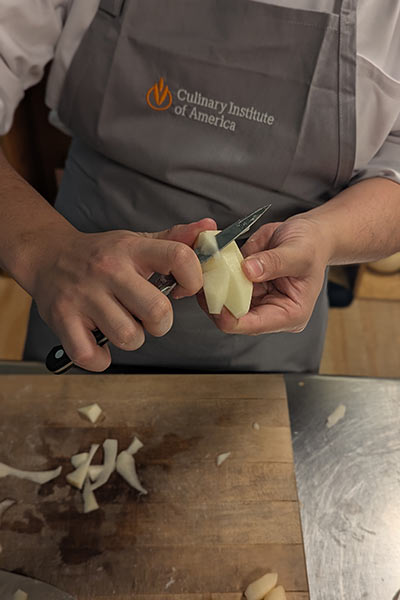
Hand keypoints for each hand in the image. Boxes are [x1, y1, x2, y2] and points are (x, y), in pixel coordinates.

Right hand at [32, 218, 215, 370]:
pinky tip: (99, 342)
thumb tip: (209, 228)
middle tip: (149, 316)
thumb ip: (175, 239)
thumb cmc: (101, 254)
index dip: (193, 279)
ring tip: (121, 324)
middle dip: (161, 323)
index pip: (180, 257)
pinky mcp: (63, 320)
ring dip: (132, 338)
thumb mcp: (137, 241)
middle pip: (158, 311)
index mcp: (132, 250)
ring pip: (130, 337)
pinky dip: (100, 358)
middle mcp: (108, 270)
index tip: (182, 289)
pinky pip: (92, 356)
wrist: (47, 256)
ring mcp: (84, 296)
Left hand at [200, 217, 329, 334]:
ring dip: (211, 288)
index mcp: (289, 314)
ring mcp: (256, 300)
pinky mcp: (246, 287)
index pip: (252, 325)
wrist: (309, 234)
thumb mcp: (299, 252)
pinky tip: (207, 264)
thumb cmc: (312, 245)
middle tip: (201, 280)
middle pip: (233, 318)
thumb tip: (248, 270)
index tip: (213, 296)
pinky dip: (215, 276)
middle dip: (216, 300)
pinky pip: (225, 286)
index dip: (228, 316)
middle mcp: (270, 312)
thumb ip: (274, 262)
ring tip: (202, 269)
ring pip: (225, 302)